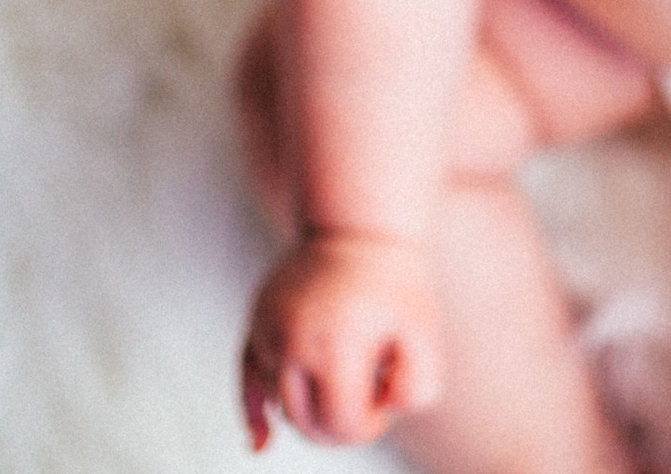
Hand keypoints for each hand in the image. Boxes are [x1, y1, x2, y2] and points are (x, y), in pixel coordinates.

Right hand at [239, 230, 444, 450]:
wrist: (359, 225)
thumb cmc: (395, 283)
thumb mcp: (424, 332)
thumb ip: (418, 385)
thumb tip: (384, 409)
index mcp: (333, 345)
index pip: (340, 424)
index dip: (370, 424)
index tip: (388, 395)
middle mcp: (290, 341)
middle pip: (306, 423)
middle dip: (340, 423)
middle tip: (370, 388)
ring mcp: (267, 331)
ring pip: (282, 403)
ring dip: (313, 403)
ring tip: (347, 363)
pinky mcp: (255, 323)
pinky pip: (246, 378)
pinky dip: (252, 412)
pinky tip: (260, 444)